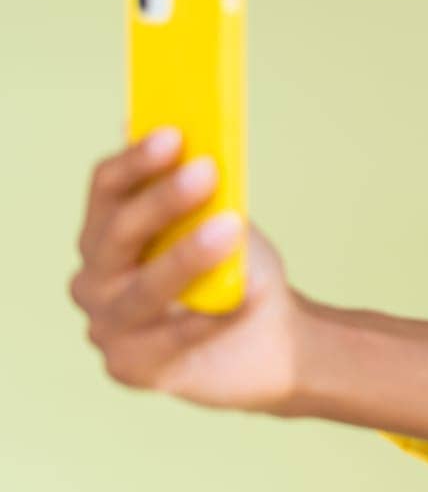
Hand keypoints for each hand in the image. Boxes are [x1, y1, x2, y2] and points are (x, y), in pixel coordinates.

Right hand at [69, 126, 307, 414]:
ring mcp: (108, 326)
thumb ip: (196, 182)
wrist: (268, 336)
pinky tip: (238, 298)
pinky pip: (169, 338)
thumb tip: (181, 125)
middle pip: (118, 233)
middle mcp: (95, 278)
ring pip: (142, 289)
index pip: (107, 188)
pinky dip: (206, 316)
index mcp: (106, 232)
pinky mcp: (133, 367)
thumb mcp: (219, 216)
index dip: (137, 160)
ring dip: (186, 257)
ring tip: (229, 230)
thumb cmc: (234, 267)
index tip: (175, 135)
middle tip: (207, 171)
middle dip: (162, 200)